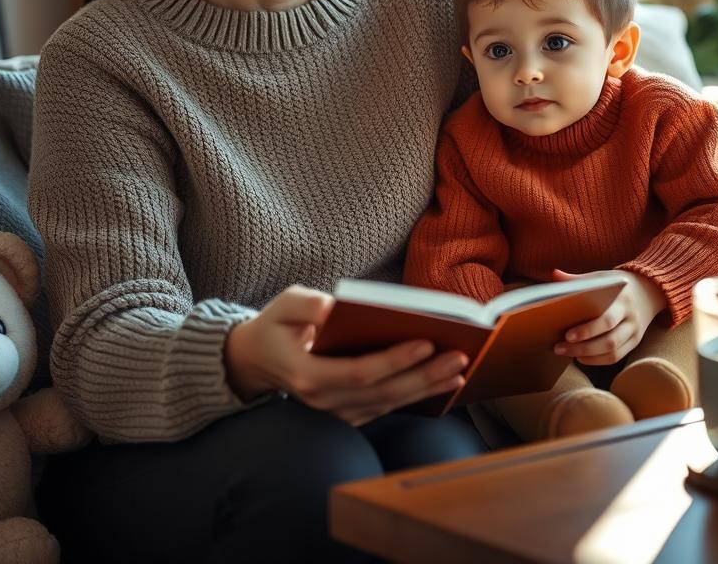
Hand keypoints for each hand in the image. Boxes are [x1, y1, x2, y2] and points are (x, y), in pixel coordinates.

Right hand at [223, 285, 469, 426]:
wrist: (257, 359)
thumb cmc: (276, 324)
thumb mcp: (284, 304)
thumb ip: (308, 304)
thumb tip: (338, 308)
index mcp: (307, 374)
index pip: (358, 372)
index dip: (394, 360)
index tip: (426, 341)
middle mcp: (323, 400)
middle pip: (383, 392)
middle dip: (424, 375)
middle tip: (460, 357)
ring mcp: (335, 412)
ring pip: (389, 403)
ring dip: (427, 388)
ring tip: (461, 369)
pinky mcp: (346, 413)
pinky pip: (385, 407)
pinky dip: (415, 396)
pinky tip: (441, 383)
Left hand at [551, 269, 666, 365]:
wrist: (649, 291)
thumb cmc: (616, 284)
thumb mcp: (601, 277)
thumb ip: (578, 279)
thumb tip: (555, 275)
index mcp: (623, 300)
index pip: (607, 320)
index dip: (587, 330)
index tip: (567, 335)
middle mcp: (631, 318)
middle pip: (609, 340)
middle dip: (583, 346)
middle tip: (559, 347)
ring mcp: (635, 332)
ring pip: (613, 351)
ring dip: (588, 356)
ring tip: (566, 353)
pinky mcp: (635, 342)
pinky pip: (616, 357)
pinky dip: (597, 360)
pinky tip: (581, 357)